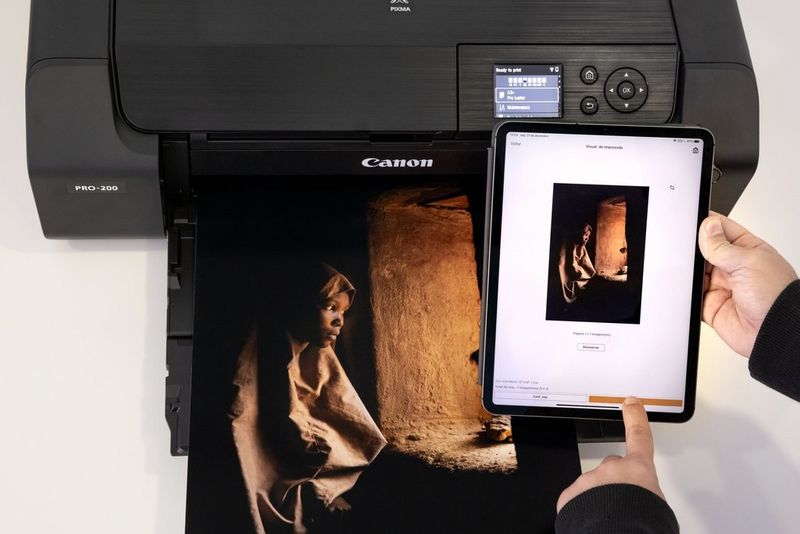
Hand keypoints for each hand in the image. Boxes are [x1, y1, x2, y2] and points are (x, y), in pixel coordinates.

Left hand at [556, 397, 664, 512]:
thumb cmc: (642, 525)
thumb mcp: (658, 507)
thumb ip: (648, 492)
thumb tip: (643, 499)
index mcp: (639, 471)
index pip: (639, 437)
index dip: (635, 418)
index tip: (630, 404)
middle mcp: (611, 470)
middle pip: (613, 471)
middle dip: (616, 484)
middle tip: (624, 506)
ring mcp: (588, 481)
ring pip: (593, 488)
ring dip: (599, 501)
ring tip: (609, 520)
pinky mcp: (570, 496)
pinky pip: (576, 502)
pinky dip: (583, 510)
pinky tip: (592, 522)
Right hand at [698, 213, 797, 356]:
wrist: (774, 332)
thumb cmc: (776, 296)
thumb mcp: (748, 261)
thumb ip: (721, 245)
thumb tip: (706, 227)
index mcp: (747, 250)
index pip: (721, 230)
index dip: (706, 224)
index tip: (692, 222)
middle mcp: (732, 267)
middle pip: (704, 250)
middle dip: (693, 248)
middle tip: (688, 248)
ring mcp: (720, 285)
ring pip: (694, 271)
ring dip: (688, 270)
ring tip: (689, 269)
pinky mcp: (709, 304)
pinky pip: (690, 294)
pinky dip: (684, 291)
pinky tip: (685, 285)